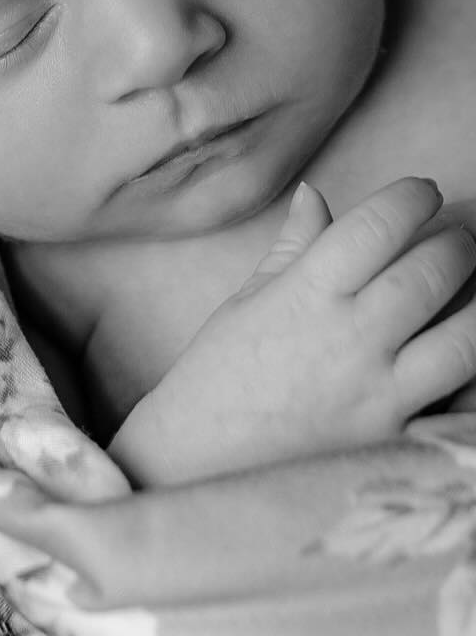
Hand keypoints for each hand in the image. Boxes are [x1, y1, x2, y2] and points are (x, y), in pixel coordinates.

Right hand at [109, 177, 475, 484]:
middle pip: (428, 274)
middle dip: (456, 244)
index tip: (423, 191)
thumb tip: (315, 195)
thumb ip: (293, 248)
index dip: (410, 198)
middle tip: (457, 236)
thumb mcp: (246, 300)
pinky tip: (463, 346)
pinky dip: (469, 367)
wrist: (204, 461)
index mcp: (305, 294)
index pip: (374, 228)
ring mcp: (379, 393)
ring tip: (474, 289)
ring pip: (463, 339)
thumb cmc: (219, 376)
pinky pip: (458, 399)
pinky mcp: (397, 437)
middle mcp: (348, 338)